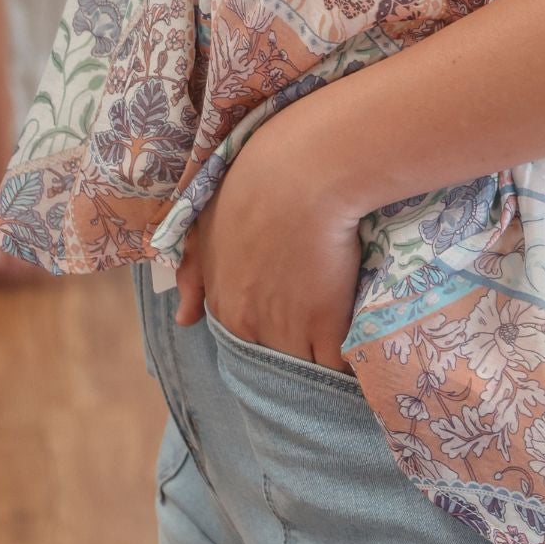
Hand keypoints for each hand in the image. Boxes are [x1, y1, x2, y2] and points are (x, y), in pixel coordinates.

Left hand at [173, 97, 364, 373]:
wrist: (302, 174)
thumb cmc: (253, 185)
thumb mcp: (207, 224)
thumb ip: (193, 274)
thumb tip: (183, 320)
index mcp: (224, 303)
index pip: (246, 343)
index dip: (271, 332)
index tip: (291, 318)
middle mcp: (251, 325)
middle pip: (274, 360)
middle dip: (293, 354)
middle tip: (316, 334)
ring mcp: (290, 330)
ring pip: (304, 369)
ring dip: (320, 363)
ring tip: (342, 346)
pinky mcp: (328, 325)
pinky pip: (338, 365)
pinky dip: (350, 361)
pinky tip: (361, 349)